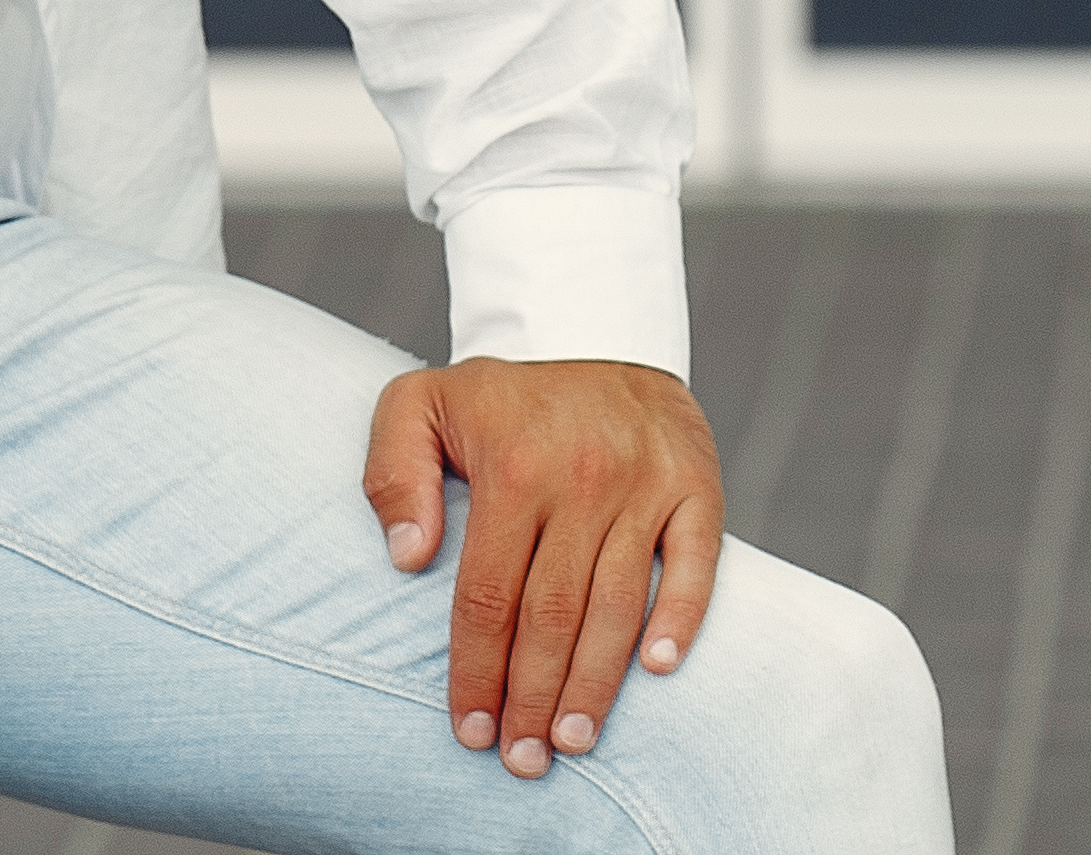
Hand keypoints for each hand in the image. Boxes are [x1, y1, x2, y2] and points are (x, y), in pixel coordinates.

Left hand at [365, 359, 726, 777]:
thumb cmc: (500, 393)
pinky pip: (695, 565)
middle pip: (554, 616)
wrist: (595, 330)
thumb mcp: (419, 403)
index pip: (489, 596)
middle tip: (520, 760)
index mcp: (515, 469)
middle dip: (533, 699)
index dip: (477, 671)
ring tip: (571, 741)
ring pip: (619, 606)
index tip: (468, 729)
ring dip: (596, 684)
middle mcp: (584, 481)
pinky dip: (681, 619)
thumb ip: (394, 473)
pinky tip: (658, 670)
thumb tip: (408, 559)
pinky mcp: (696, 486)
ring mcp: (646, 485)